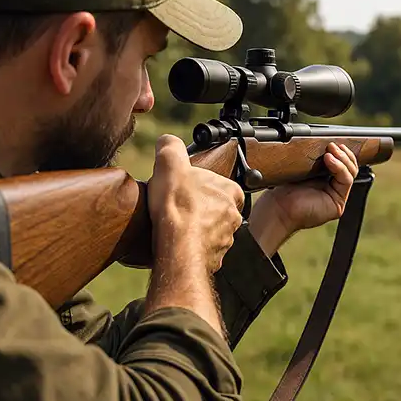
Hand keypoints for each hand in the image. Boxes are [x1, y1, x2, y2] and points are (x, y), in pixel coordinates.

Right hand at [147, 134, 243, 272]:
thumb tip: (168, 142)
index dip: (201, 183)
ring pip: (210, 230)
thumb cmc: (178, 207)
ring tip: (175, 226)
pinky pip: (203, 250)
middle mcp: (232, 216)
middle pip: (215, 207)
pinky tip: (176, 243)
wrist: (177, 248)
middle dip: (199, 207)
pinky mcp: (214, 258)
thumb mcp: (170, 163)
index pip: (221, 183)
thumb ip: (171, 147)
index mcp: (230, 191)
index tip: (187, 187)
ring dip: (195, 228)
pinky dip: (191, 247)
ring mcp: (225, 239)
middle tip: (178, 206)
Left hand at [248, 142, 359, 255]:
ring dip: (342, 158)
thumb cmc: (285, 188)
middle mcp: (333, 188)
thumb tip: (329, 144)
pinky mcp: (337, 204)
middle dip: (343, 153)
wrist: (278, 206)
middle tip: (332, 145)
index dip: (341, 151)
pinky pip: (346, 181)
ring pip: (350, 172)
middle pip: (350, 166)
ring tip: (330, 151)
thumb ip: (317, 158)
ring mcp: (337, 197)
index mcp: (326, 179)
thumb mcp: (304, 167)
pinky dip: (340, 168)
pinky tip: (329, 160)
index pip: (342, 162)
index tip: (333, 141)